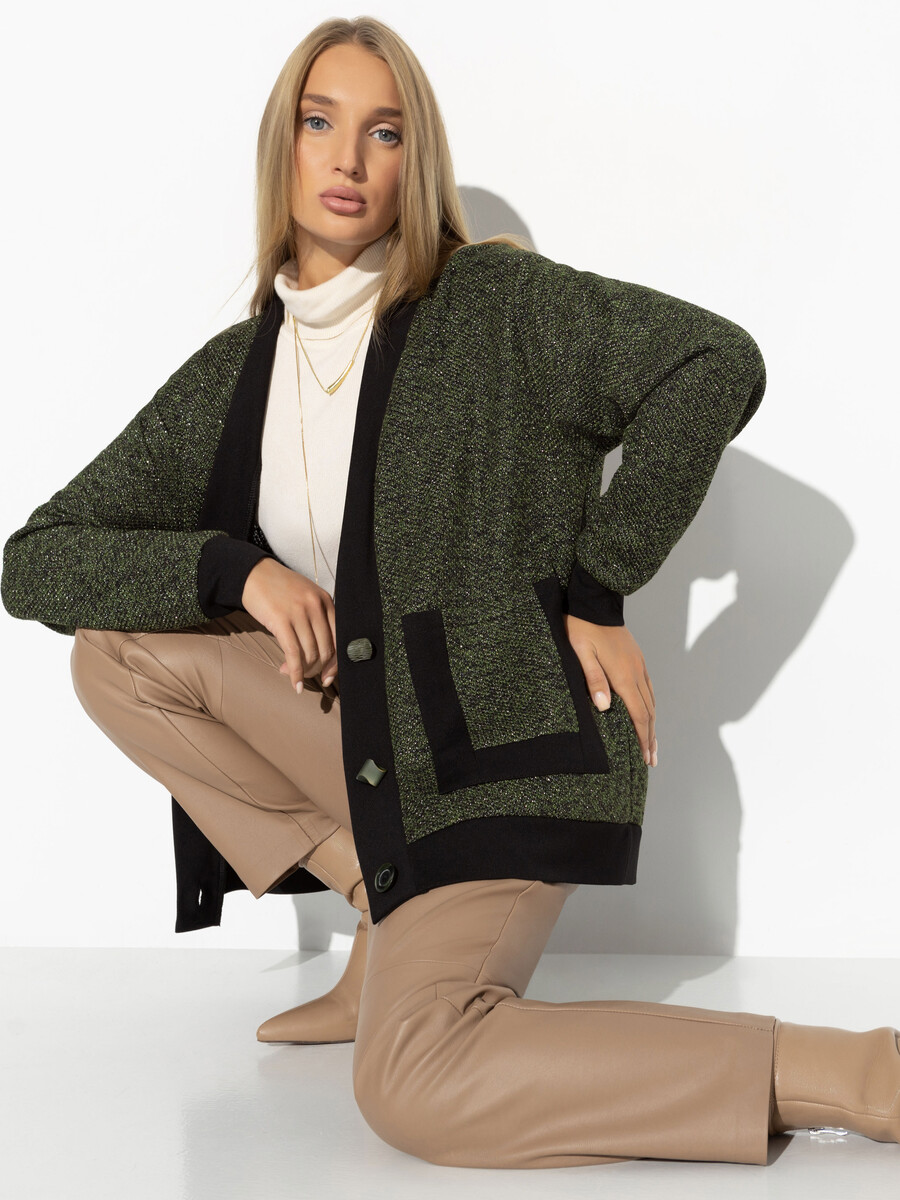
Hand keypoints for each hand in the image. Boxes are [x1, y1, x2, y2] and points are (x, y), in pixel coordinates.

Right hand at [241, 557, 338, 692]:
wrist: (254, 573)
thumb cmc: (280, 590)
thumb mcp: (306, 597)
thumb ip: (317, 620)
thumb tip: (321, 657)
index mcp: (326, 601)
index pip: (340, 639)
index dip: (336, 663)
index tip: (328, 677)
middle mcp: (316, 606)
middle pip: (326, 649)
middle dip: (318, 669)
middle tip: (308, 676)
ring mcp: (299, 613)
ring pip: (310, 654)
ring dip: (304, 671)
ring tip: (294, 675)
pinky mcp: (281, 620)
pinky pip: (293, 653)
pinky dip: (296, 673)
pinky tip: (295, 684)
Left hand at [563, 614, 657, 767]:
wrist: (594, 602)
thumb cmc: (581, 627)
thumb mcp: (580, 653)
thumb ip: (593, 679)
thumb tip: (605, 707)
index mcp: (622, 674)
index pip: (638, 714)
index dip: (643, 738)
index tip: (645, 757)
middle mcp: (635, 672)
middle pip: (648, 712)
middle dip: (650, 738)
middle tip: (651, 760)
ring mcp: (638, 665)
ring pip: (650, 701)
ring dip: (652, 724)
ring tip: (652, 743)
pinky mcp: (636, 659)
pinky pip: (647, 688)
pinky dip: (650, 706)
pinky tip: (648, 713)